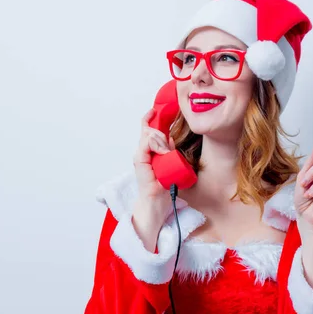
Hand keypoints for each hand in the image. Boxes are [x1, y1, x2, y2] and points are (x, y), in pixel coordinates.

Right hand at [132, 107, 177, 224]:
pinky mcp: (140, 161)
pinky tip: (164, 152)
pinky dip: (156, 145)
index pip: (146, 130)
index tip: (154, 111)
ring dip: (161, 140)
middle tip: (169, 147)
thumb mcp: (170, 163)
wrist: (156, 202)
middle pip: (150, 131)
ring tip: (167, 153)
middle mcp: (142, 152)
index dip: (149, 119)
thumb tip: (172, 138)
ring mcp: (140, 156)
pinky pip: (146, 144)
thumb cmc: (163, 185)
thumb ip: (169, 150)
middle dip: (161, 133)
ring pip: (149, 136)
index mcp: (148, 151)